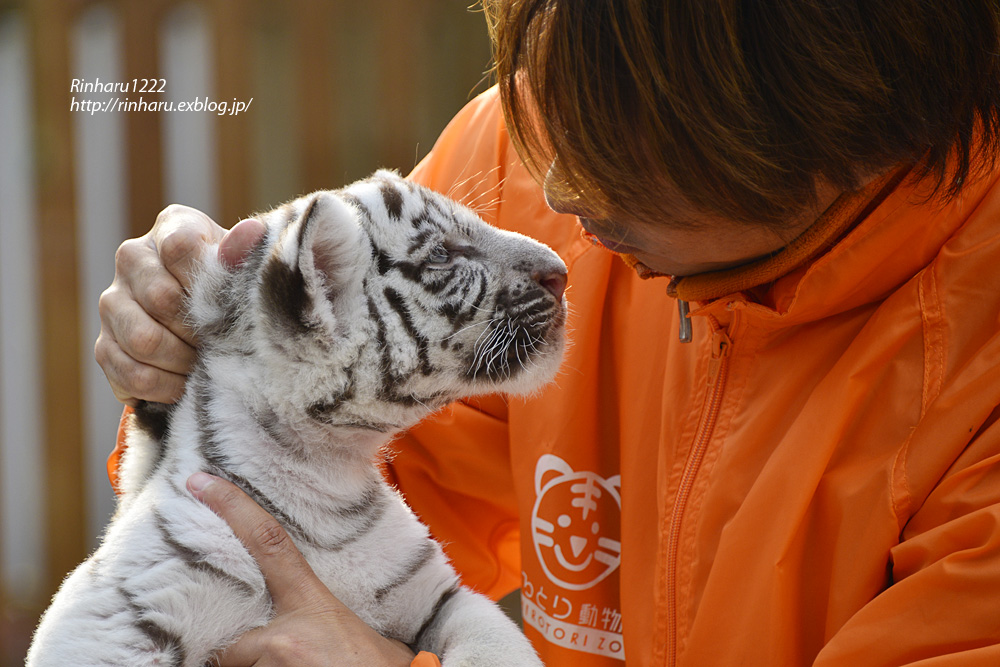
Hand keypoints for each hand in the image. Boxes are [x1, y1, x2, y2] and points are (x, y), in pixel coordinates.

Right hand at [95, 208, 264, 404]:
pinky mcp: (105, 346)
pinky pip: (132, 374)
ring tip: (205, 363)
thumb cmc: (231, 291)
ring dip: (182, 361)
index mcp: (171, 228)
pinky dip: (165, 387)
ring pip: (143, 340)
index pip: (180, 248)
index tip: (228, 303)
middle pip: (161, 299)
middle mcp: (132, 259)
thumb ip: (242, 255)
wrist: (211, 327)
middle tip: (223, 343)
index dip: (207, 283)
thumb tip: (250, 234)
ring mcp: (112, 303)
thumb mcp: (243, 268)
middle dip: (199, 330)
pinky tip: (185, 384)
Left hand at [187, 472, 415, 666]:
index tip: (200, 482)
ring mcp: (273, 664)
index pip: (269, 542)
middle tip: (283, 659)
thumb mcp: (377, 643)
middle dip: (245, 659)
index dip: (233, 508)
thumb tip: (325, 634)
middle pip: (232, 641)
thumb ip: (339, 629)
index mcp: (313, 606)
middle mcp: (285, 635)